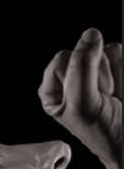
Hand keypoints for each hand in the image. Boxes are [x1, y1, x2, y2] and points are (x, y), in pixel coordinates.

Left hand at [38, 28, 121, 165]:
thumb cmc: (103, 132)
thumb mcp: (84, 104)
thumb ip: (81, 69)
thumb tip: (90, 36)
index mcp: (52, 90)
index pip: (62, 58)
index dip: (79, 75)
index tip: (86, 97)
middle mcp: (70, 79)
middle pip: (84, 51)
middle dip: (98, 75)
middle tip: (101, 99)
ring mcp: (94, 73)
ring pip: (105, 50)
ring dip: (113, 75)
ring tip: (111, 97)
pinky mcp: (114, 69)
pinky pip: (119, 53)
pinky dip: (122, 72)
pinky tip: (119, 91)